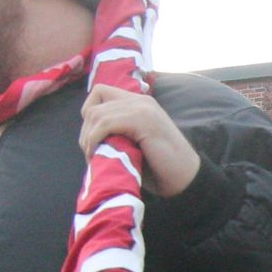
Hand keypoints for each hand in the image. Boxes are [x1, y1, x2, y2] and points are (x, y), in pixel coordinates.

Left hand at [78, 85, 200, 196]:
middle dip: (86, 130)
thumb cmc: (161, 168)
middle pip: (95, 103)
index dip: (90, 113)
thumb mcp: (134, 144)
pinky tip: (97, 155)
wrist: (186, 178)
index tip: (93, 138)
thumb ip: (117, 133)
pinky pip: (105, 123)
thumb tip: (88, 137)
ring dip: (88, 137)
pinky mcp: (142, 120)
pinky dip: (94, 139)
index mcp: (140, 103)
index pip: (101, 92)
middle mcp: (140, 101)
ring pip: (97, 113)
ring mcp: (142, 108)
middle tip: (91, 153)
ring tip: (93, 157)